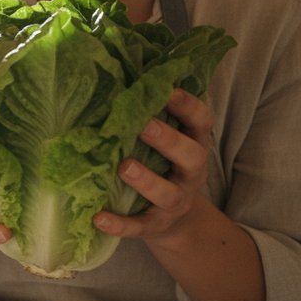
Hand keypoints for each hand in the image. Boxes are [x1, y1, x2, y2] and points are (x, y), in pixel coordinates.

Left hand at [93, 89, 212, 244]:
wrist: (175, 221)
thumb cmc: (163, 164)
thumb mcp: (168, 140)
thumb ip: (153, 114)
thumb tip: (120, 74)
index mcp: (194, 144)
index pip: (201, 122)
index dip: (188, 106)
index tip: (168, 90)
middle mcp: (190, 173)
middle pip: (191, 156)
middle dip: (168, 140)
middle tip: (144, 125)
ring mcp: (176, 202)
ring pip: (167, 194)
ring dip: (147, 180)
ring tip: (124, 167)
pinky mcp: (156, 226)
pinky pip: (139, 226)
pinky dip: (120, 224)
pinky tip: (98, 218)